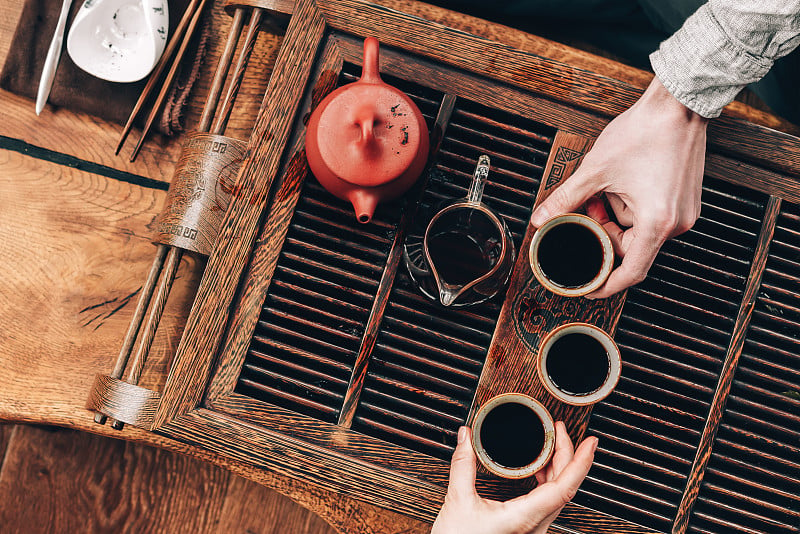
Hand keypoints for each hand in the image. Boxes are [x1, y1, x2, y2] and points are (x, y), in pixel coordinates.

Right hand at [431, 422, 597, 533]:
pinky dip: (548, 480)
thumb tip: (466, 438)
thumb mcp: (458, 502)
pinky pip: (548, 503)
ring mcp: (533, 530)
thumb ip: (463, 466)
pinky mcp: (526, 530)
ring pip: (558, 496)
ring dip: (559, 467)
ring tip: (554, 444)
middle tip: (562, 429)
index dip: (580, 462)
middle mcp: (535, 526)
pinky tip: (540, 470)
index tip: (590, 443)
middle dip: (568, 454)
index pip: (564, 487)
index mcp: (525, 518)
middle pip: (565, 487)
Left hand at [530, 77, 707, 297]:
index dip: (606, 284)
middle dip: (603, 230)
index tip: (590, 287)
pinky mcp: (684, 201)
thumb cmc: (646, 132)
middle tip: (589, 207)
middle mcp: (676, 223)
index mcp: (657, 223)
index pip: (631, 273)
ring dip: (616, 214)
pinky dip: (631, 206)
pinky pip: (651, 216)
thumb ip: (566, 199)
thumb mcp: (596, 170)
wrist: (678, 104)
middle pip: (630, 248)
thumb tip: (541, 218)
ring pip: (638, 230)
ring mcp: (683, 212)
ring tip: (606, 186)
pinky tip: (622, 184)